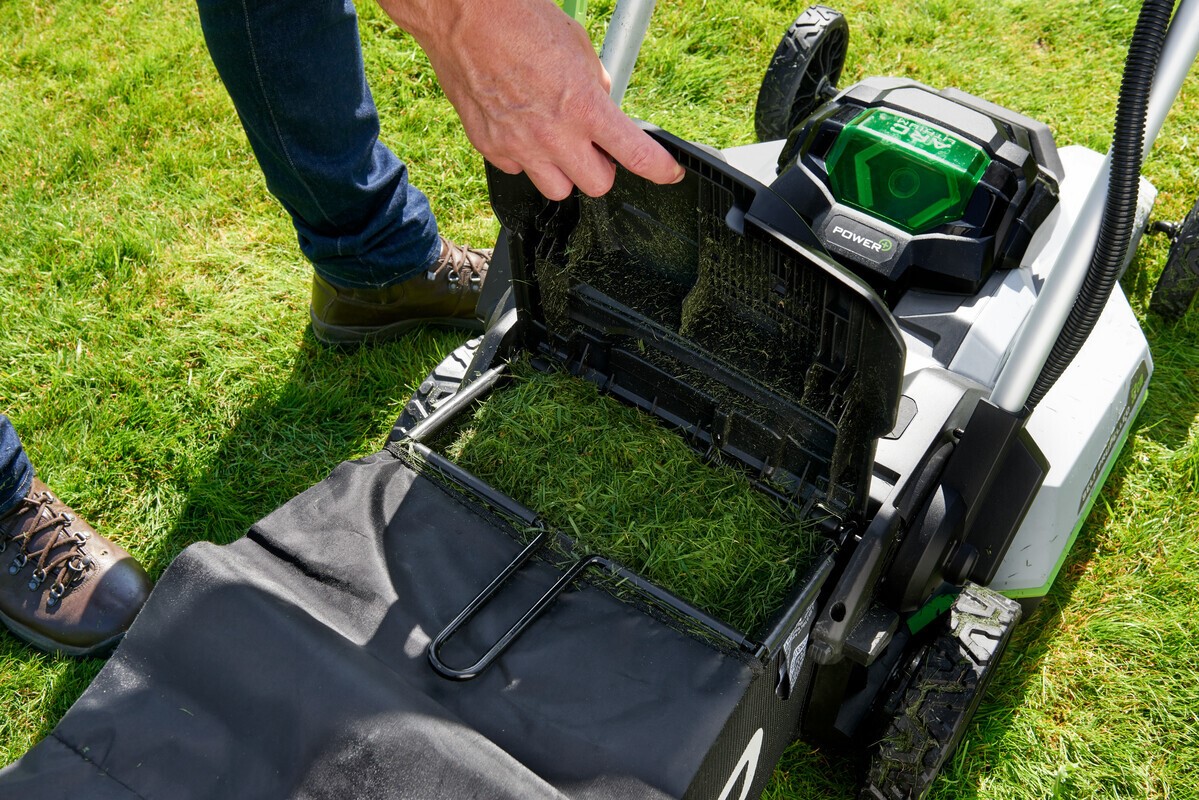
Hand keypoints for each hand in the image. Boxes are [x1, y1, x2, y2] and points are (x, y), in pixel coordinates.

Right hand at [378, 0, 684, 199]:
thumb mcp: (577, 47)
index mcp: (585, 108)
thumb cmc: (520, 22)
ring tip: (555, 143)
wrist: (465, 17)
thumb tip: (602, 103)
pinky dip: (524, 158)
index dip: (659, 169)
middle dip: (600, 169)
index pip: (636, 155)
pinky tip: (519, 130)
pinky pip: (518, 171)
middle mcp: (555, 136)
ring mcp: (521, 147)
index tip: (668, 173)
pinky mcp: (492, 149)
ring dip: (564, 172)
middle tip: (593, 148)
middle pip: (597, 186)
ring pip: (558, 190)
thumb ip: (594, 85)